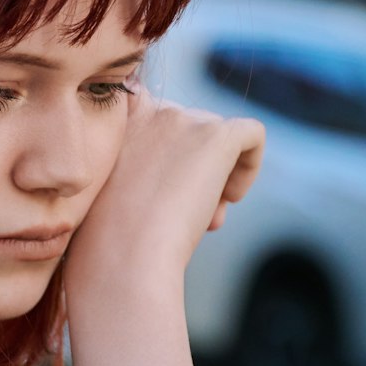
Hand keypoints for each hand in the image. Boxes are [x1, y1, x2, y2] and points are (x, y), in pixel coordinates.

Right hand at [63, 89, 263, 303]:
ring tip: (203, 218)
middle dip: (197, 172)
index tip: (161, 191)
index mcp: (121, 117)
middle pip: (194, 131)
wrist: (126, 255)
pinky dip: (249, 167)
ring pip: (221, 139)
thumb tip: (183, 175)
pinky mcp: (217, 136)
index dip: (170, 155)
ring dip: (218, 178)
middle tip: (188, 214)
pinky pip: (252, 136)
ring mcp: (184, 119)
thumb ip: (141, 166)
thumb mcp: (114, 188)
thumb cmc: (113, 238)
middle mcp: (152, 109)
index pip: (159, 118)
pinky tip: (229, 200)